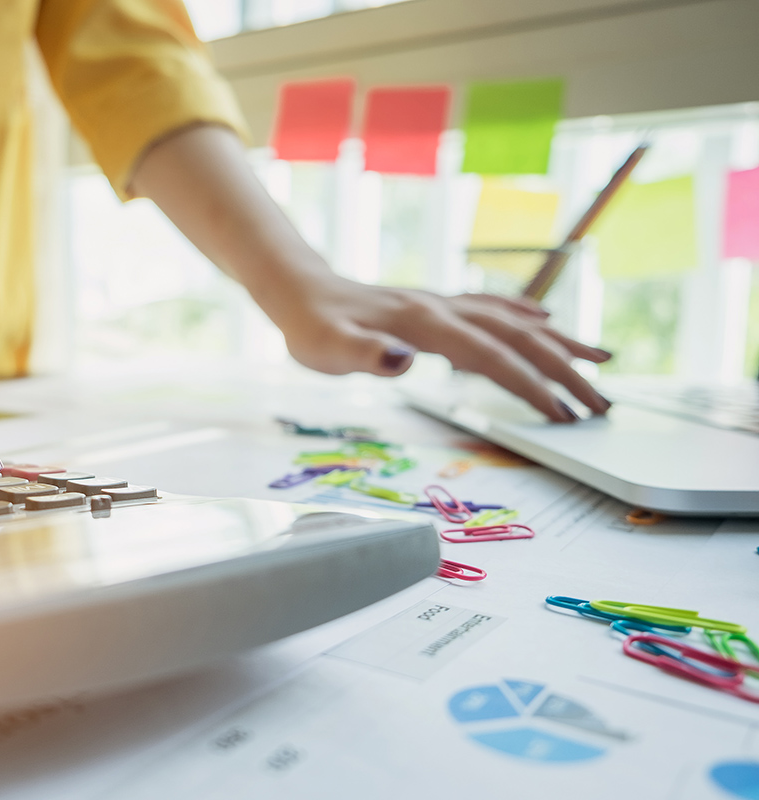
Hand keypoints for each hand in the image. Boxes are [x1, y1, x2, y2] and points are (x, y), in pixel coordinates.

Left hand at [273, 273, 611, 421]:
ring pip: (516, 320)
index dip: (531, 386)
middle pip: (520, 338)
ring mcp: (445, 304)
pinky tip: (547, 321)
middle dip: (566, 371)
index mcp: (425, 323)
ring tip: (603, 361)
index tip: (564, 416)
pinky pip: (495, 308)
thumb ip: (364, 354)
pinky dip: (527, 316)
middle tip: (603, 405)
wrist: (300, 291)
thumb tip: (404, 359)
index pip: (493, 357)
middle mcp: (444, 309)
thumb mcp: (327, 347)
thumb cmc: (312, 326)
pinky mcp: (438, 307)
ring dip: (560, 342)